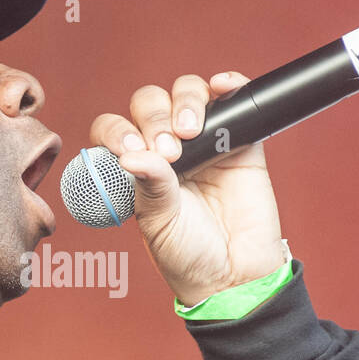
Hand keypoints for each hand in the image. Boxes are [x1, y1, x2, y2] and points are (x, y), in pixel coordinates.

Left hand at [89, 72, 285, 305]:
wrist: (235, 275)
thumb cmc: (189, 255)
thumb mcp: (158, 223)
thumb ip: (150, 186)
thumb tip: (132, 154)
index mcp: (137, 168)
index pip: (116, 130)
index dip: (118, 130)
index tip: (132, 148)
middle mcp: (168, 149)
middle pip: (151, 104)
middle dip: (154, 118)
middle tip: (169, 151)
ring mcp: (206, 143)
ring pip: (187, 95)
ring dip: (185, 102)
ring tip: (190, 133)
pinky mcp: (242, 142)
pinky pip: (235, 100)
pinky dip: (229, 84)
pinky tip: (222, 86)